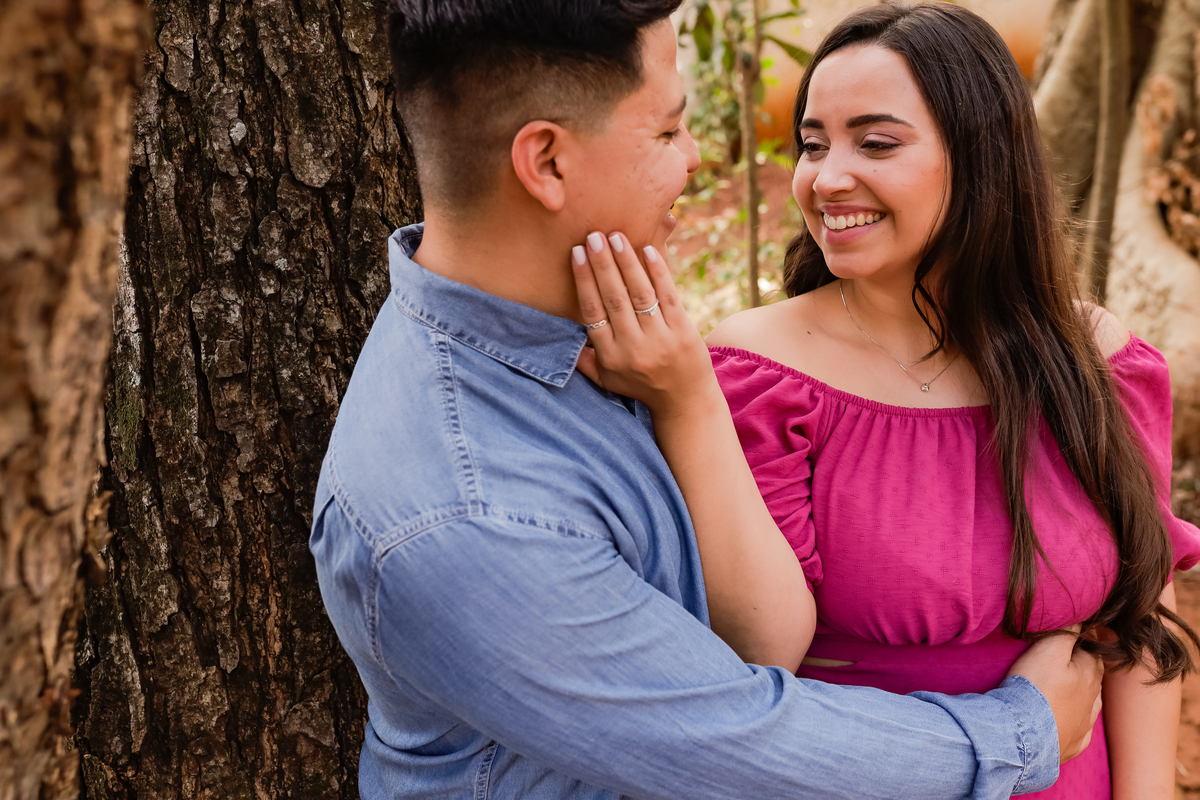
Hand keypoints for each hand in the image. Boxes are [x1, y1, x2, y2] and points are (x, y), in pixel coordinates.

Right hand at [572, 232, 719, 418]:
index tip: (577, 253)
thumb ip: (584, 359)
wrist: (685, 400)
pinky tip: (647, 250)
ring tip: (616, 236)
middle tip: (593, 236)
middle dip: (602, 264)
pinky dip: (658, 272)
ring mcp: (660, 339)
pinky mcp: (684, 331)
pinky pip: (668, 296)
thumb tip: (560, 334)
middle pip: (614, 298)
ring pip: (640, 294)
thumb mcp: (607, 379)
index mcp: (611, 356)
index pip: (592, 312)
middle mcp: (634, 347)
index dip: (584, 281)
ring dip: (627, 262)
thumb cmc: (640, 384)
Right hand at [1007, 627, 1104, 762]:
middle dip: (1081, 667)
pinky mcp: (1072, 744)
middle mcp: (1094, 700)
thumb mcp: (1049, 649)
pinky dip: (1072, 723)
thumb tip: (1082, 614)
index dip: (1080, 641)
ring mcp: (1084, 725)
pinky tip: (1062, 721)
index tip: (1067, 636)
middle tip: (1058, 659)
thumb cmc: (1035, 688)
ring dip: (1079, 696)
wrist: (1023, 735)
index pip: (1091, 651)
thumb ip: (1067, 631)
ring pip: (1089, 705)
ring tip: (1060, 689)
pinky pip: (1078, 731)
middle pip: (1092, 678)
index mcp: (1090, 674)